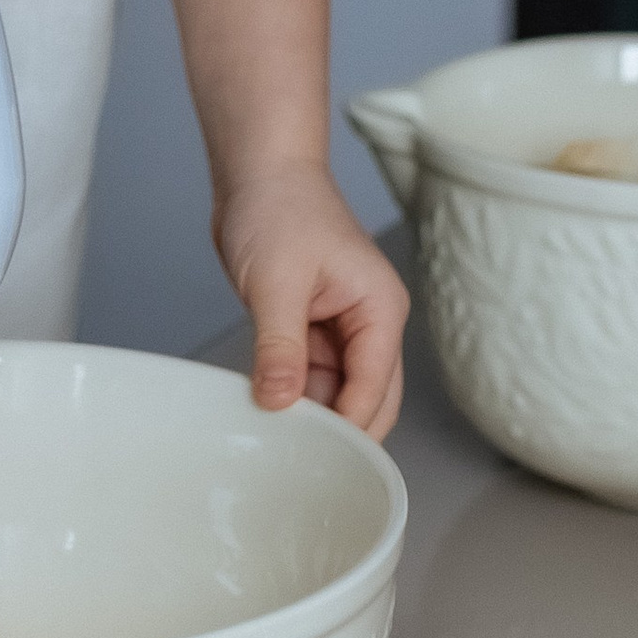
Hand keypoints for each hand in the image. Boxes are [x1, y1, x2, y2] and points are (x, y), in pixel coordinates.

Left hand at [217, 163, 406, 436]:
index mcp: (380, 309)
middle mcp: (370, 322)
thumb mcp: (277, 282)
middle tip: (300, 466)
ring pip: (335, 391)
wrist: (257, 170)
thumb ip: (280, 347)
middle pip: (367, 398)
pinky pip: (309, 374)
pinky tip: (268, 411)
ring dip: (310, 413)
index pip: (375, 387)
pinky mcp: (312, 326)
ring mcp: (341, 327)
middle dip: (338, 430)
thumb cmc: (279, 206)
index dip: (349, 427)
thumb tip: (281, 403)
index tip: (318, 461)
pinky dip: (291, 392)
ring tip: (278, 445)